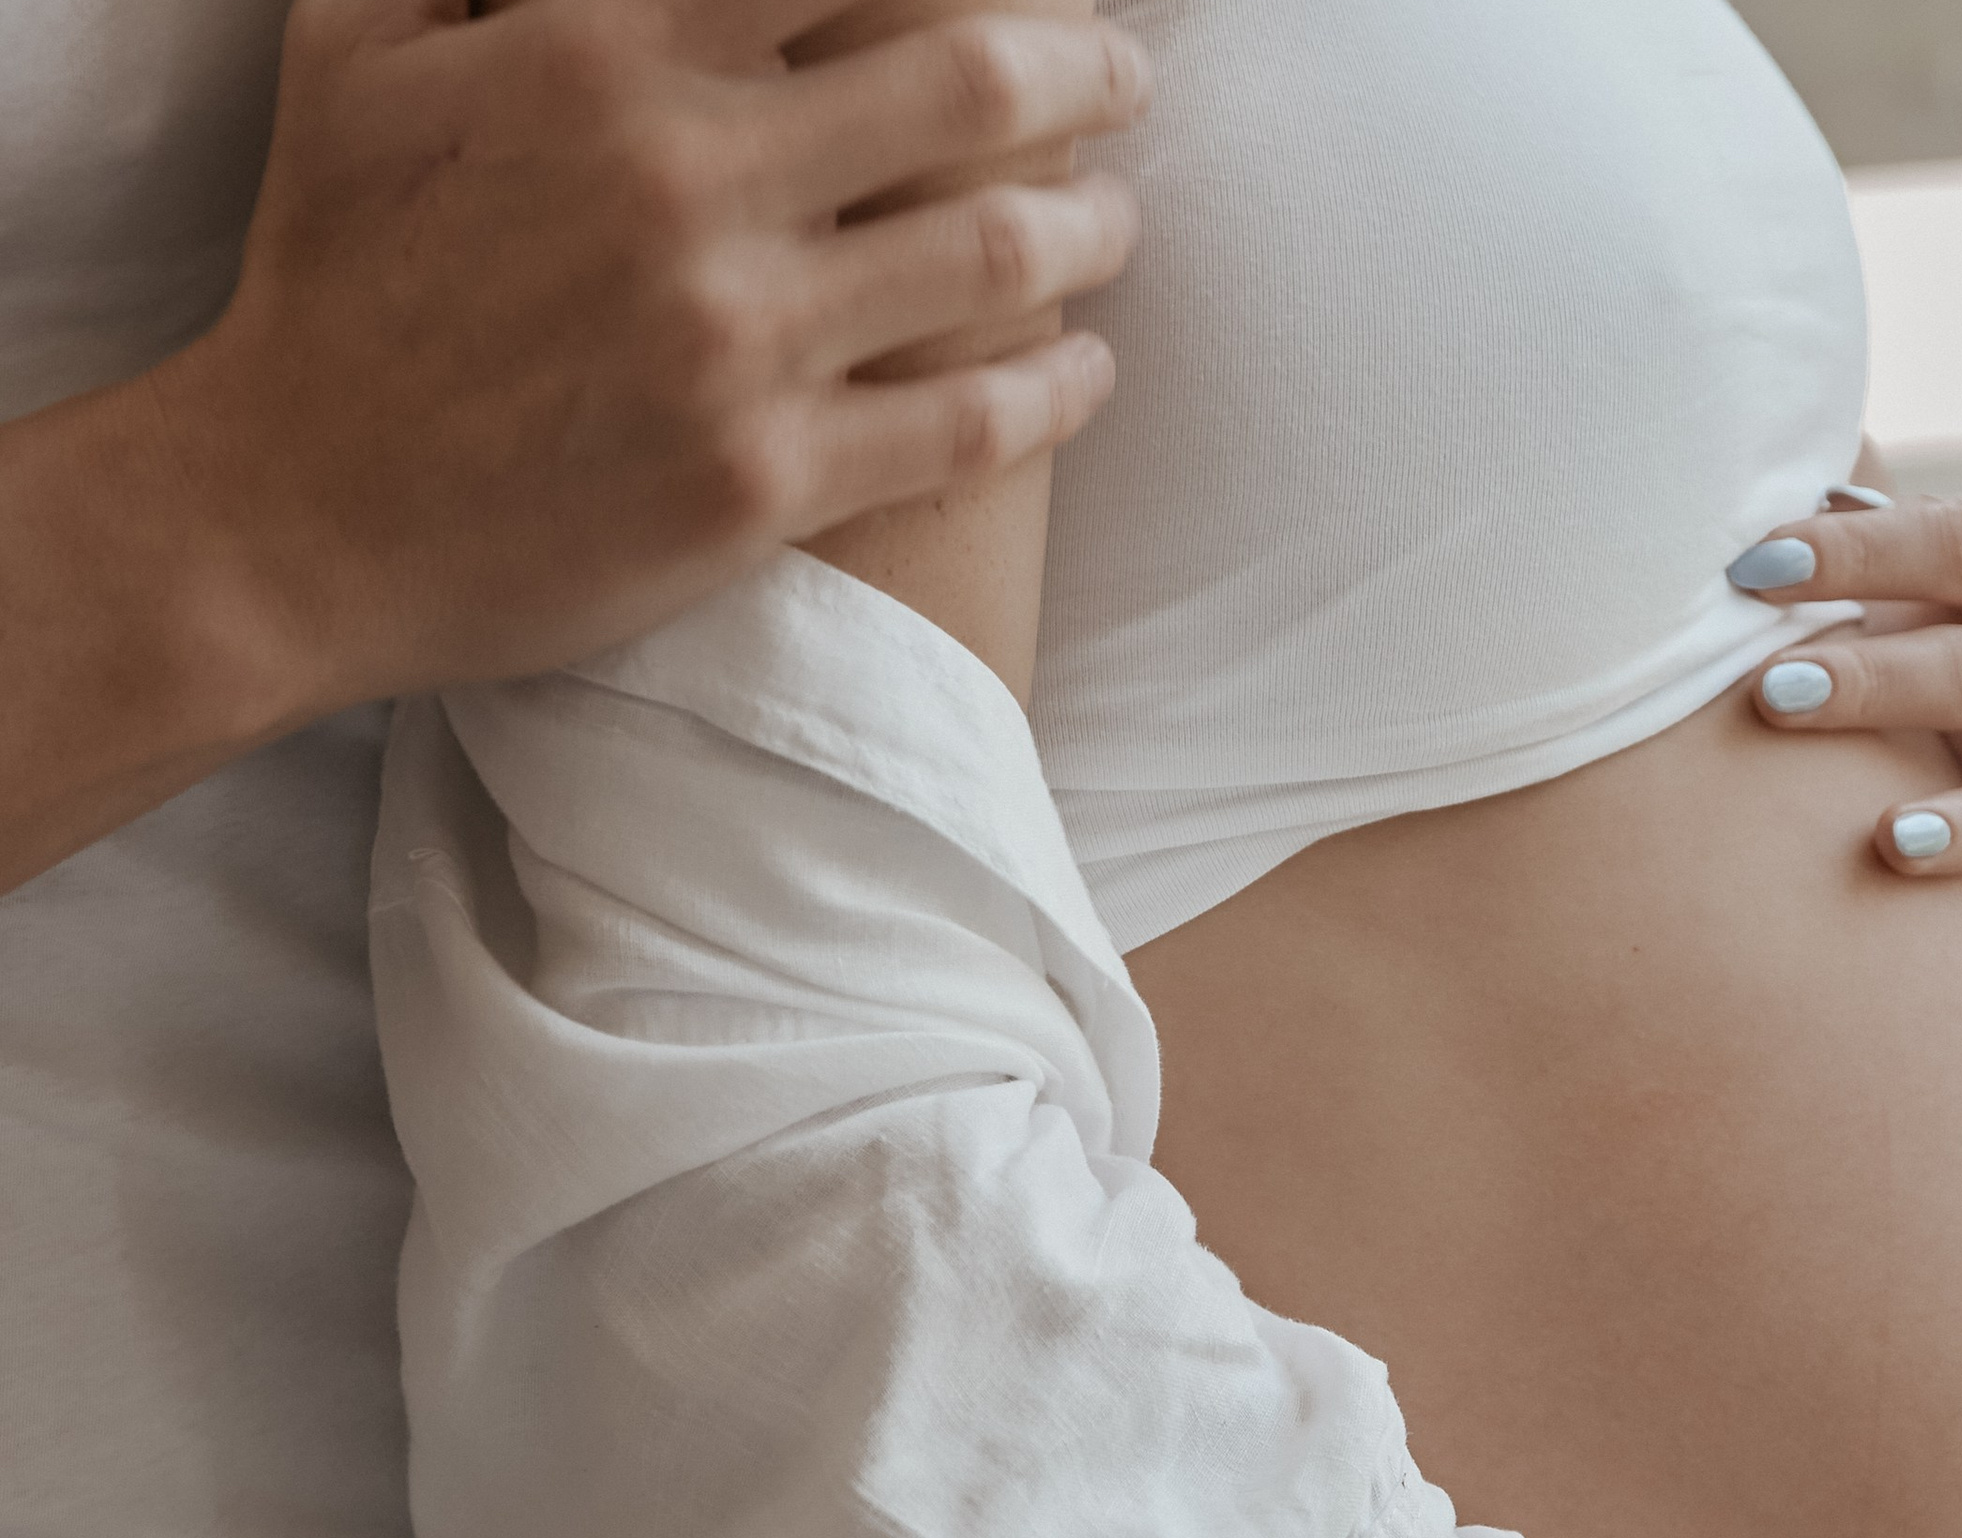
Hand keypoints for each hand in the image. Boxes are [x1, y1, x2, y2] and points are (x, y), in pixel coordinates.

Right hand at [143, 0, 1149, 721]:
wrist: (289, 517)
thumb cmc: (329, 272)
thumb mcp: (363, 47)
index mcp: (605, 55)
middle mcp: (691, 183)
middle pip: (971, 84)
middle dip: (1082, 67)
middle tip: (1122, 77)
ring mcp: (736, 342)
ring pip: (995, 255)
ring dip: (1091, 226)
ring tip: (1112, 220)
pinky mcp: (763, 482)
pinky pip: (968, 424)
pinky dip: (1058, 387)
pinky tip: (1086, 367)